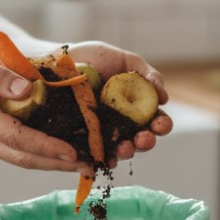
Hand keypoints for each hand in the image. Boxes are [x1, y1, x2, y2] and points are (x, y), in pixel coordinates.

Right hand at [0, 45, 84, 170]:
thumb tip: (28, 88)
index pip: (15, 137)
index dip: (45, 145)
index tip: (73, 151)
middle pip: (23, 157)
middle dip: (58, 164)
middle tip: (91, 166)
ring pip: (21, 160)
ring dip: (53, 164)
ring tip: (84, 165)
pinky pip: (17, 153)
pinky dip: (41, 156)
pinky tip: (62, 154)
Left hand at [66, 40, 172, 160]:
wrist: (55, 60)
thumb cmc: (92, 58)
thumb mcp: (125, 60)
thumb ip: (148, 74)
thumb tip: (164, 97)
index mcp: (136, 106)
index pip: (154, 120)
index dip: (161, 124)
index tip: (160, 123)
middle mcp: (122, 123)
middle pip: (141, 139)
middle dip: (147, 141)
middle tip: (144, 138)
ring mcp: (102, 133)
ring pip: (121, 149)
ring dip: (128, 151)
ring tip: (125, 147)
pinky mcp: (82, 141)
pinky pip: (95, 156)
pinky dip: (104, 160)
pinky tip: (108, 160)